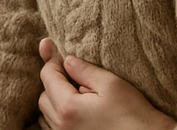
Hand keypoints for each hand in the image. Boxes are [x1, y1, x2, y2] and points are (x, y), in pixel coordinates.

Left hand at [38, 38, 176, 129]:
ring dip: (56, 101)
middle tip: (75, 76)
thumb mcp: (111, 84)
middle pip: (44, 96)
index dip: (53, 61)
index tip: (62, 55)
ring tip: (77, 95)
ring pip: (47, 114)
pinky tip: (77, 112)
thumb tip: (67, 60)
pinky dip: (59, 117)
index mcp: (68, 108)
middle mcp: (61, 126)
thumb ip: (84, 70)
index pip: (48, 76)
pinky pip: (54, 128)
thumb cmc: (133, 114)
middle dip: (55, 83)